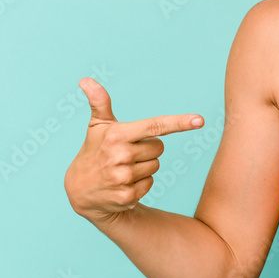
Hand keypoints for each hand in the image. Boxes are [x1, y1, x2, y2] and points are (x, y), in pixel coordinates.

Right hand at [63, 77, 203, 225]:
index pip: (155, 126)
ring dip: (144, 166)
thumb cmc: (94, 151)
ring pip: (156, 166)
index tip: (200, 120)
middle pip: (160, 147)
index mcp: (117, 135)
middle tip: (126, 153)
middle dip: (147, 149)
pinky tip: (122, 183)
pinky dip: (141, 184)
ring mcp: (123, 178)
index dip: (180, 122)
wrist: (78, 190)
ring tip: (122, 168)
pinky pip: (151, 183)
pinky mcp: (127, 197)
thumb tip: (85, 80)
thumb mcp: (97, 126)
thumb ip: (99, 101)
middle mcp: (120, 156)